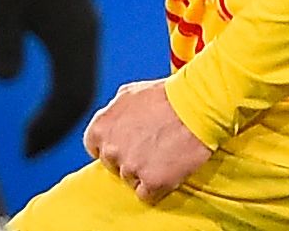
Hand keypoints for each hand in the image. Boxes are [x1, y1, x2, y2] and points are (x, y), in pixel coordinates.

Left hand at [0, 0, 101, 156]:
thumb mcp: (2, 9)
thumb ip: (7, 48)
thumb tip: (7, 82)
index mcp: (73, 38)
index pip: (69, 100)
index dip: (48, 129)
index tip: (24, 148)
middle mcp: (88, 34)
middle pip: (82, 95)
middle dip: (57, 126)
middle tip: (29, 148)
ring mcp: (88, 23)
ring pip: (85, 78)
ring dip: (63, 108)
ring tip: (37, 129)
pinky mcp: (82, 14)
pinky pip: (82, 62)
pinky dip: (67, 86)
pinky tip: (47, 93)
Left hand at [83, 79, 213, 201]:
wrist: (195, 107)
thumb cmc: (167, 95)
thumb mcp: (130, 93)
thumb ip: (115, 111)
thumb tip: (114, 120)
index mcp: (102, 127)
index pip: (94, 147)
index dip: (111, 146)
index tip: (124, 145)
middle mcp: (111, 149)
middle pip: (112, 165)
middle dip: (127, 159)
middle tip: (148, 149)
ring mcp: (130, 167)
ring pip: (130, 180)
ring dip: (143, 173)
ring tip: (162, 156)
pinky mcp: (151, 182)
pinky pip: (147, 195)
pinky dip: (156, 188)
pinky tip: (167, 172)